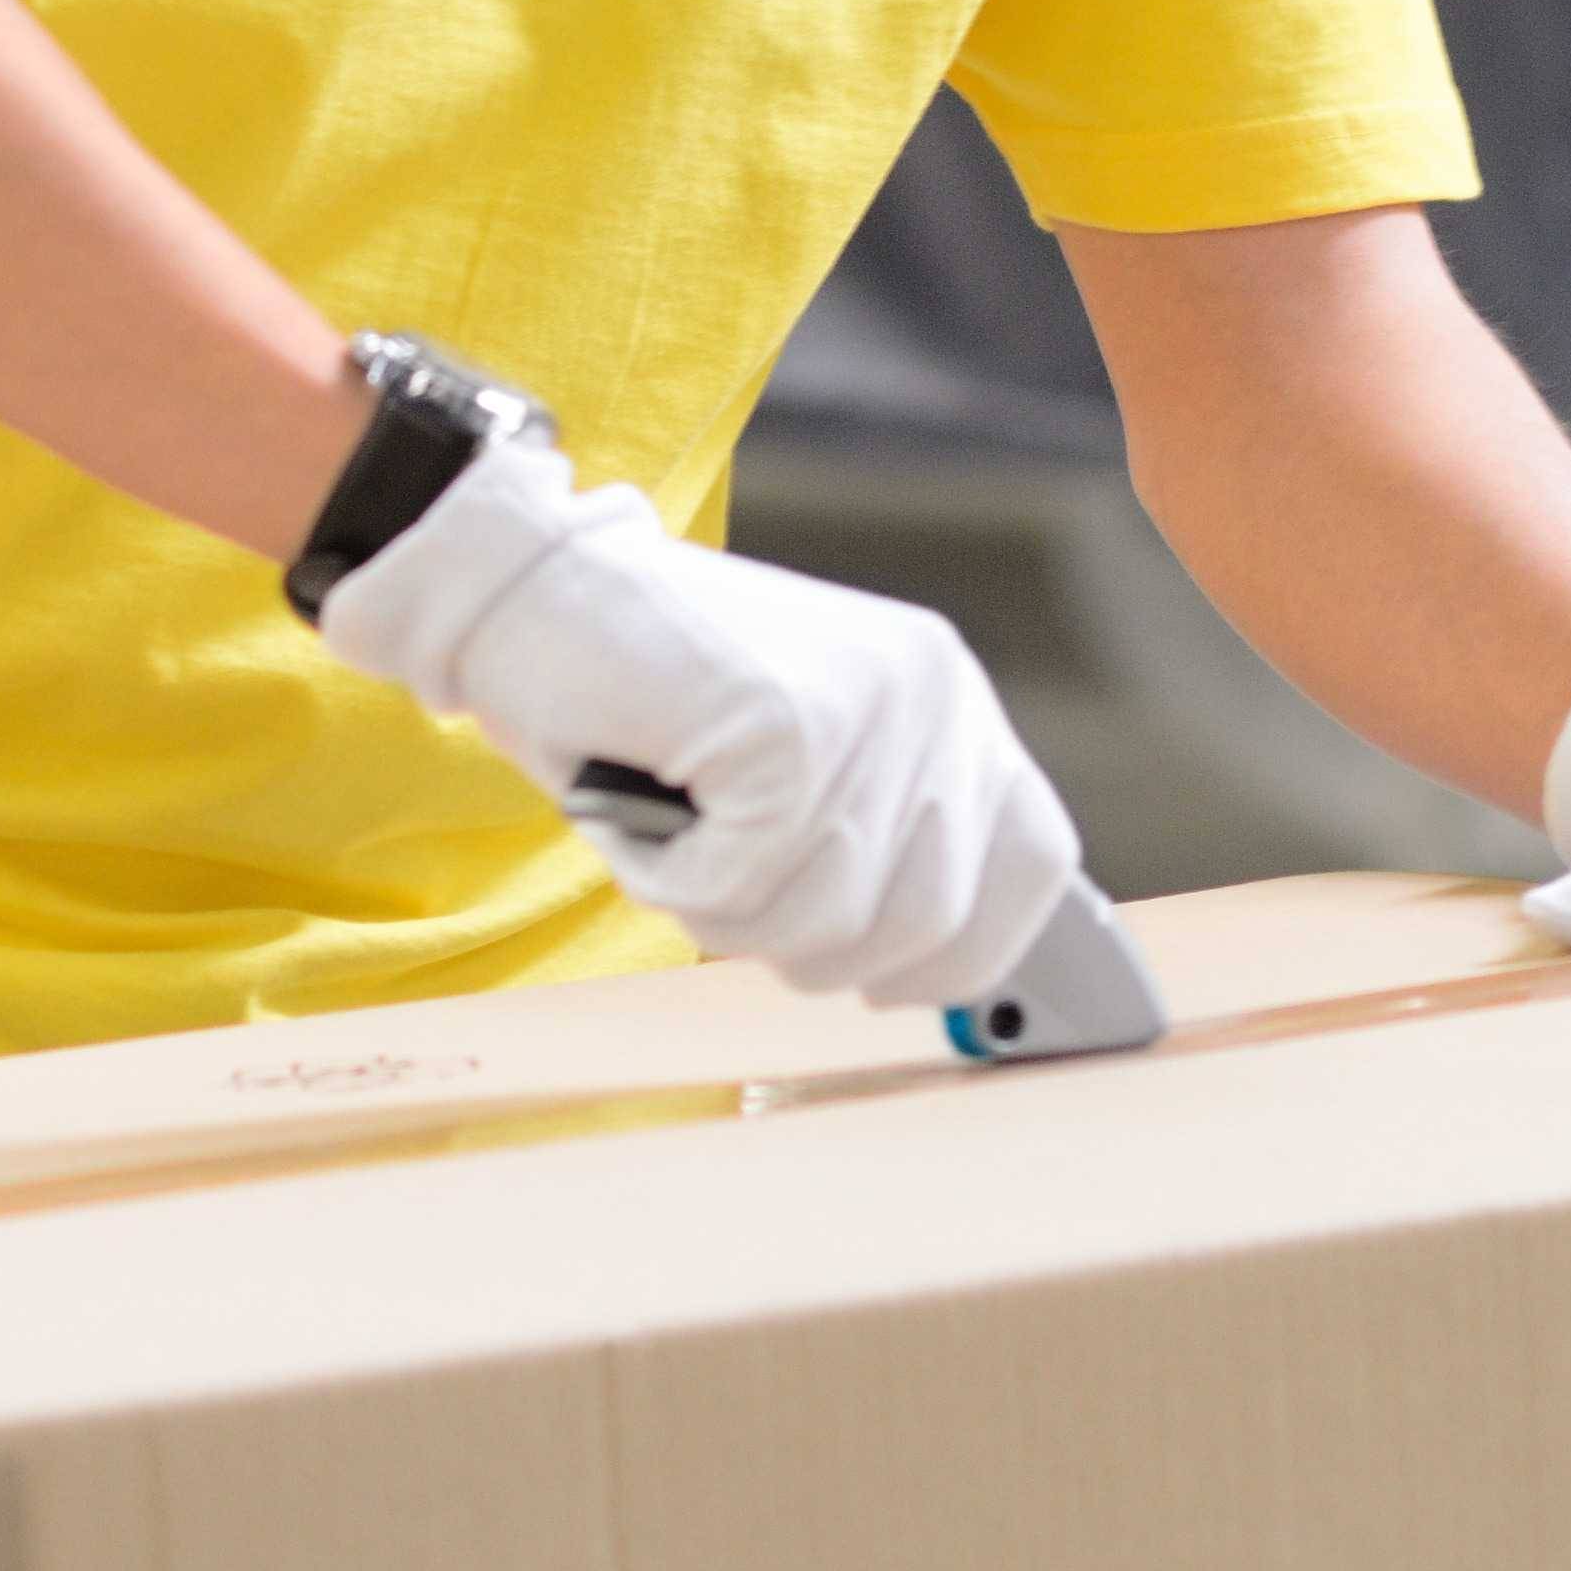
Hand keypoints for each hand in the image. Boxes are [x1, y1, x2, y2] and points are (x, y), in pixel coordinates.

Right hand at [317, 414, 1087, 1011]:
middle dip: (816, 946)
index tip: (889, 981)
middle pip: (930, 921)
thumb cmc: (652, 702)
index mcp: (950, 702)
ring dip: (730, 912)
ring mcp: (866, 707)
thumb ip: (879, 845)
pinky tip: (646, 808)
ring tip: (680, 829)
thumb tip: (936, 968)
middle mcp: (933, 695)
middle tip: (731, 886)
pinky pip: (741, 890)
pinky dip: (671, 878)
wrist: (532, 590)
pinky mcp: (784, 727)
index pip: (1037, 863)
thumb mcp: (803, 776)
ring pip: (831, 920)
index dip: (971, 952)